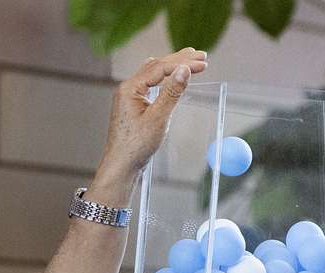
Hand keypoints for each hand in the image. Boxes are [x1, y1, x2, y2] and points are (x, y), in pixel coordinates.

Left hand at [89, 48, 208, 205]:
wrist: (121, 165)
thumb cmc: (136, 146)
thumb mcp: (159, 118)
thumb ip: (172, 93)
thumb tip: (184, 70)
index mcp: (130, 88)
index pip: (161, 68)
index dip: (183, 63)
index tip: (203, 62)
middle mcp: (127, 89)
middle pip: (156, 67)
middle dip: (179, 60)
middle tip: (200, 54)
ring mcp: (129, 97)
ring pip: (152, 74)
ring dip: (171, 66)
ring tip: (187, 59)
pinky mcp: (132, 106)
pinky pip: (149, 84)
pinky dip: (163, 77)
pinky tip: (167, 76)